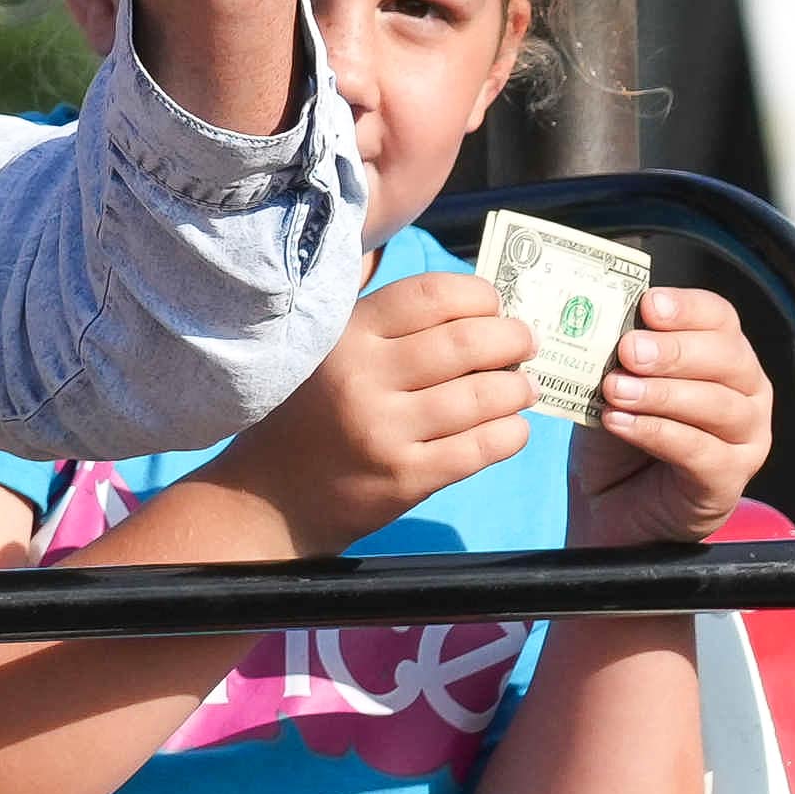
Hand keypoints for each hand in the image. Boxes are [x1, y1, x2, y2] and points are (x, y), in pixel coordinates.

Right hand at [212, 269, 532, 555]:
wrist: (270, 498)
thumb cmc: (312, 413)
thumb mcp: (331, 351)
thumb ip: (388, 324)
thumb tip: (478, 306)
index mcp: (347, 336)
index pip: (433, 295)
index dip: (480, 296)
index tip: (494, 307)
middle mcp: (364, 378)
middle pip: (468, 342)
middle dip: (513, 339)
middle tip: (524, 345)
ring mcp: (385, 432)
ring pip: (484, 396)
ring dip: (518, 389)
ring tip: (521, 390)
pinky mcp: (405, 479)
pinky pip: (481, 449)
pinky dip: (511, 434)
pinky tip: (510, 429)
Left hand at [569, 285, 771, 549]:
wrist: (609, 506)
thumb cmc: (618, 435)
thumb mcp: (610, 383)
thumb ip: (615, 355)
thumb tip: (600, 317)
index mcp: (722, 354)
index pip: (719, 318)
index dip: (687, 308)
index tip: (649, 305)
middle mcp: (746, 391)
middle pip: (727, 357)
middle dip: (674, 350)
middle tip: (628, 349)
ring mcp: (746, 437)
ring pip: (718, 405)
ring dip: (663, 394)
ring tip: (615, 390)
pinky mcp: (730, 479)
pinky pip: (702, 452)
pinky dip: (658, 433)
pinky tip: (619, 423)